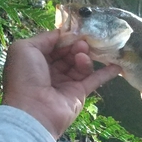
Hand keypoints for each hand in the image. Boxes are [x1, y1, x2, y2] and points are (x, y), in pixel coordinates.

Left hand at [2, 30, 120, 138]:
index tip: (76, 30)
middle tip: (82, 43)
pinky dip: (106, 72)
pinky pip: (95, 80)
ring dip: (85, 56)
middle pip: (68, 53)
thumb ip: (44, 37)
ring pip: (80, 64)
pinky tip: (117, 64)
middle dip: (76, 45)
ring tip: (83, 55)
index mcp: (35, 61)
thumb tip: (61, 33)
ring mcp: (65, 83)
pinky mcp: (79, 94)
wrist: (32, 112)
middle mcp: (50, 71)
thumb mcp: (25, 48)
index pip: (54, 45)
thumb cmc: (25, 77)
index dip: (64, 37)